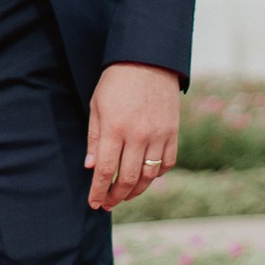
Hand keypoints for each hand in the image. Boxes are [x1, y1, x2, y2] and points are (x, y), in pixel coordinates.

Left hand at [87, 63, 180, 211]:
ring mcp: (159, 135)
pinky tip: (146, 177)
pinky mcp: (173, 132)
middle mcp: (138, 136)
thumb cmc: (116, 82)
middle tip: (108, 204)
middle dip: (115, 196)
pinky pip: (167, 163)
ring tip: (125, 195)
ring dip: (136, 190)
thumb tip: (91, 167)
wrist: (148, 60)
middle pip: (127, 179)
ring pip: (149, 176)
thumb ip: (95, 138)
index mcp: (115, 129)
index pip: (106, 171)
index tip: (94, 203)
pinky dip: (157, 174)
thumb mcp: (97, 106)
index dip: (99, 191)